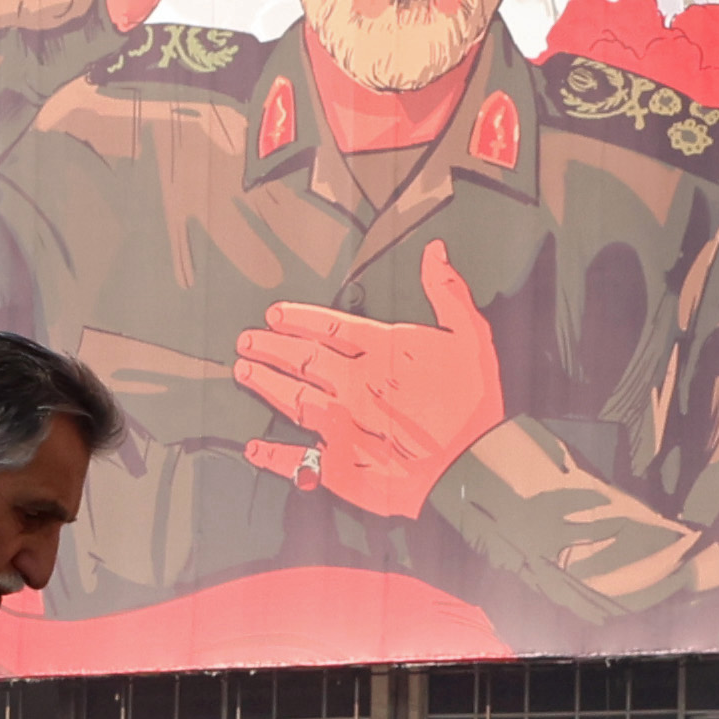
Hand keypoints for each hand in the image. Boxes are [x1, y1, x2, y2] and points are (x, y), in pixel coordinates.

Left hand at [236, 239, 510, 518]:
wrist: (474, 466)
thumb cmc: (475, 403)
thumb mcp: (471, 336)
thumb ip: (447, 292)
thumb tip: (433, 252)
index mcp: (381, 350)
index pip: (327, 327)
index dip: (297, 318)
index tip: (273, 314)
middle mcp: (353, 384)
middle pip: (301, 360)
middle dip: (269, 348)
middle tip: (245, 340)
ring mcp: (341, 425)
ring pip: (292, 400)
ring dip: (265, 384)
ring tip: (243, 371)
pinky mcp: (339, 466)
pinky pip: (297, 459)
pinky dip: (273, 455)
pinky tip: (253, 448)